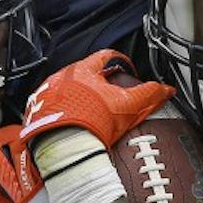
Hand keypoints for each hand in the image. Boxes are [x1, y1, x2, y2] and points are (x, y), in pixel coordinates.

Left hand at [19, 49, 174, 149]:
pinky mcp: (36, 114)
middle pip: (84, 74)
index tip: (126, 70)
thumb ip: (147, 95)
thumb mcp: (126, 106)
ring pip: (66, 90)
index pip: (105, 57)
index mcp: (82, 70)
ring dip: (78, 98)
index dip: (120, 62)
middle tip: (110, 96)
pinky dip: (62, 114)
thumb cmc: (92, 121)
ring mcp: (45, 95)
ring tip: (90, 114)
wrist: (63, 145)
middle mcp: (60, 78)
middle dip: (97, 83)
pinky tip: (71, 125)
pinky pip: (51, 108)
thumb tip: (166, 90)